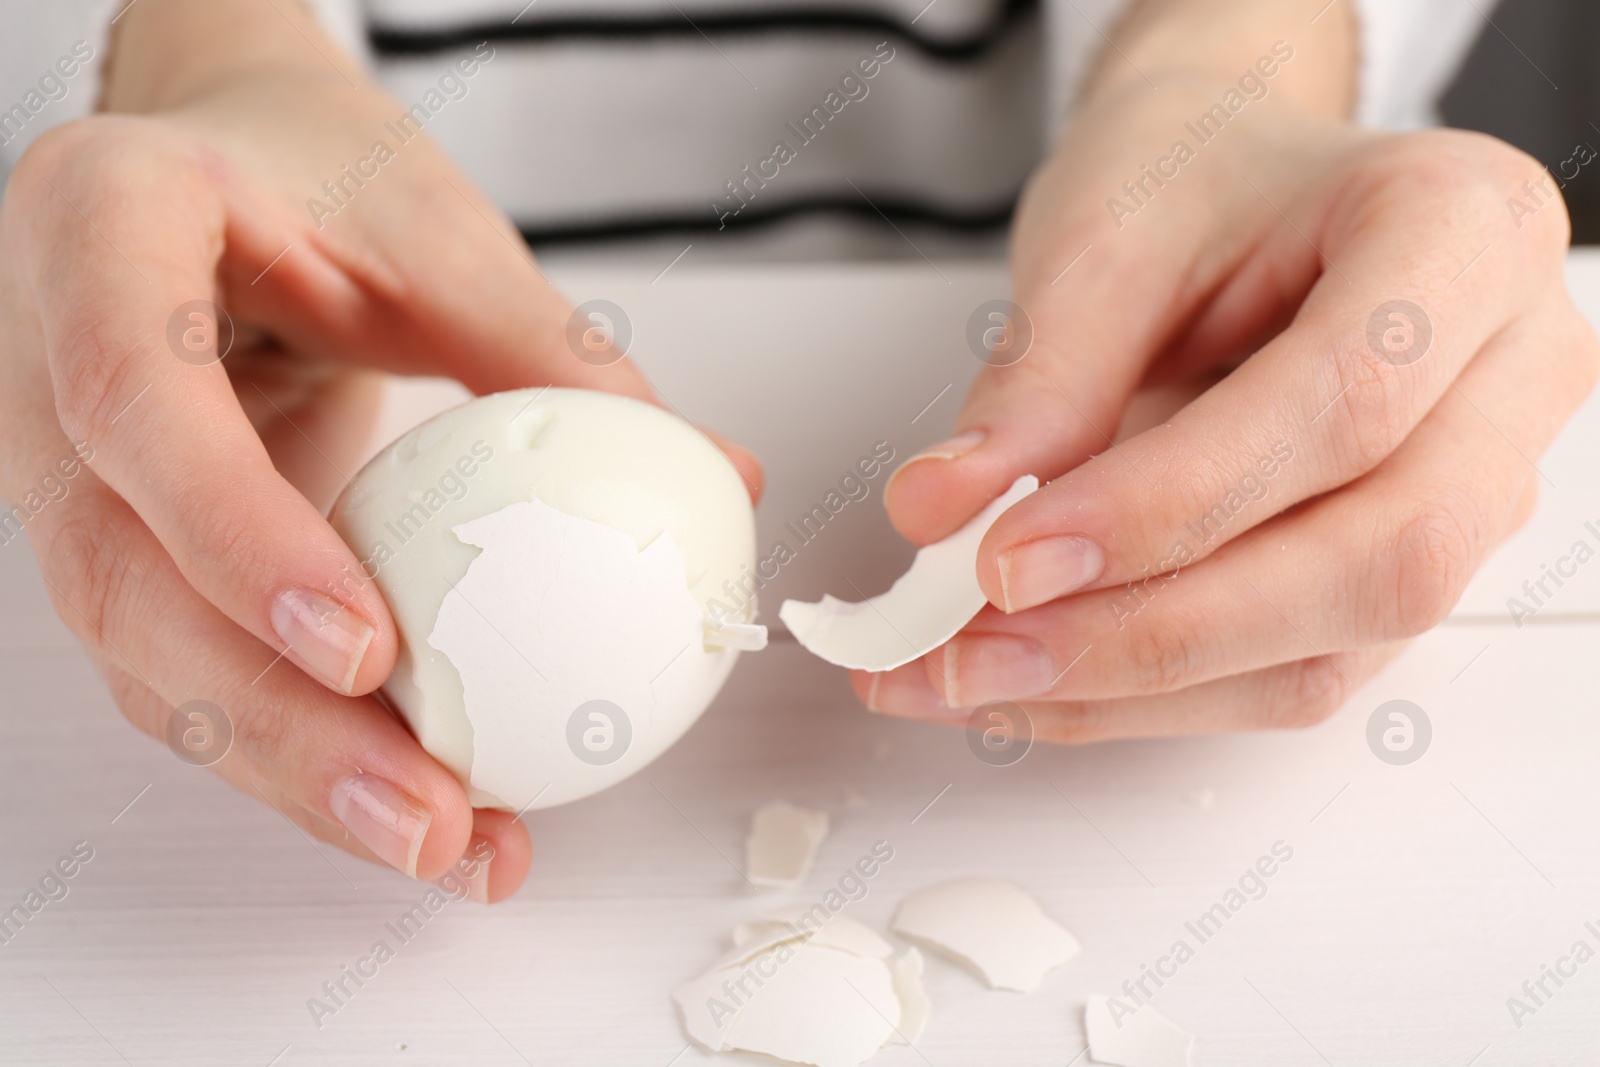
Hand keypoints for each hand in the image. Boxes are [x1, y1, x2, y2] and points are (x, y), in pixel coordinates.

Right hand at [0, 1, 758, 895]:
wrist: (221, 169)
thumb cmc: (320, 175)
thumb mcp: (440, 234)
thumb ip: (554, 356)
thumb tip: (716, 474)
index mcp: (103, 232)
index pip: (137, 398)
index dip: (237, 534)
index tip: (366, 649)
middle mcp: (44, 365)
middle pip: (123, 578)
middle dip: (276, 723)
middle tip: (426, 815)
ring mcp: (67, 470)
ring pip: (147, 653)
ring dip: (295, 772)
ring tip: (445, 844)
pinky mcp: (127, 542)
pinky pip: (195, 663)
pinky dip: (302, 743)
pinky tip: (411, 798)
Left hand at [861, 11, 1597, 738]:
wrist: (1231, 181)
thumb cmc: (1191, 176)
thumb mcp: (1102, 237)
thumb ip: (1038, 380)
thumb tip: (943, 515)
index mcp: (1464, 232)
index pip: (1345, 402)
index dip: (1167, 504)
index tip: (1005, 556)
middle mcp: (1506, 374)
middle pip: (1378, 558)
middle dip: (1152, 630)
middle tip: (970, 648)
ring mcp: (1474, 488)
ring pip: (1332, 649)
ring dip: (1132, 688)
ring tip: (965, 674)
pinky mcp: (1394, 571)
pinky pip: (1286, 675)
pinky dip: (1142, 697)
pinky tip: (1024, 683)